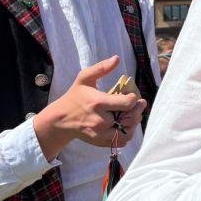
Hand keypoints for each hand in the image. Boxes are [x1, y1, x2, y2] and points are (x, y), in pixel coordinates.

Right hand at [33, 55, 147, 159]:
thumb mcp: (84, 78)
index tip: (133, 96)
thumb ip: (101, 68)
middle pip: (129, 118)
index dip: (134, 99)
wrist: (61, 120)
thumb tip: (117, 58)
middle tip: (140, 104)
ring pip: (127, 132)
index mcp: (98, 102)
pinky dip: (127, 133)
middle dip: (137, 110)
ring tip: (134, 114)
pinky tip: (126, 124)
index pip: (126, 103)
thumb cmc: (74, 96)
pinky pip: (121, 141)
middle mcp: (100, 120)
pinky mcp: (100, 142)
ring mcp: (100, 133)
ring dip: (134, 123)